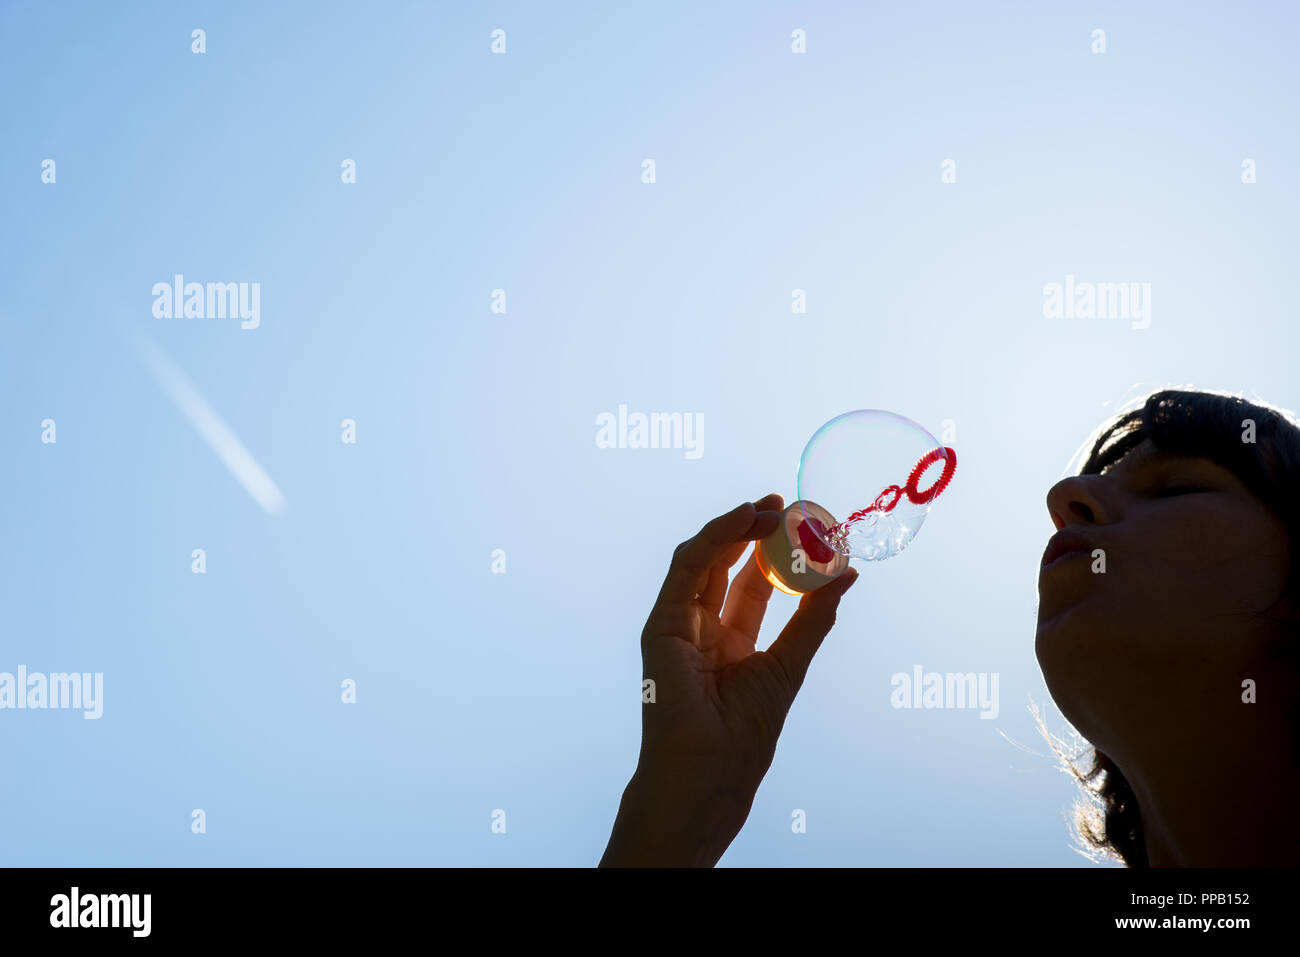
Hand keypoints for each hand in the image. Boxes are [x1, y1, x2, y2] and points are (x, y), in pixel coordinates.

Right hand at [600, 493, 858, 865]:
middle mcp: (702, 630)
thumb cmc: (745, 733)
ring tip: (770, 508)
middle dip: (755, 532)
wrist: (710, 769)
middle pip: (728, 566)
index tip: (805, 526)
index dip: (777, 554)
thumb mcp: (790, 663)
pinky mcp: (661, 622)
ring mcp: (678, 624)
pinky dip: (715, 538)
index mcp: (730, 644)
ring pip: (705, 559)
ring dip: (735, 528)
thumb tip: (848, 572)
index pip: (752, 585)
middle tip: (786, 504)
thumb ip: (814, 616)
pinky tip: (743, 521)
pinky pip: (687, 568)